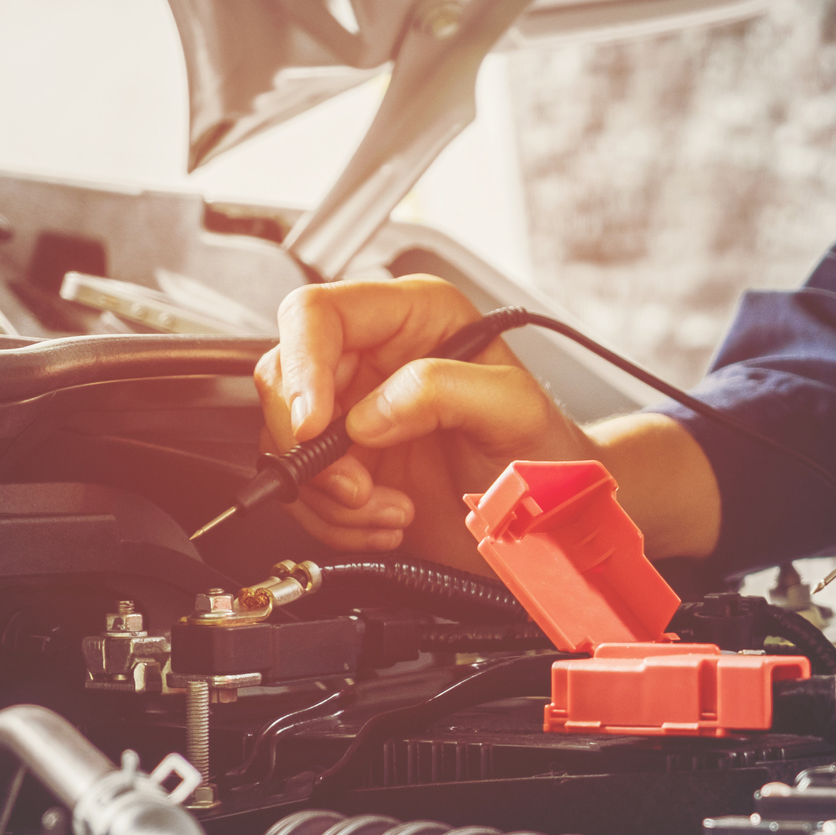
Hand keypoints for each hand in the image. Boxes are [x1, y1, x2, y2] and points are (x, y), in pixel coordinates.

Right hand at [255, 276, 603, 570]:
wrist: (551, 517)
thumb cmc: (545, 450)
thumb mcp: (513, 408)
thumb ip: (446, 390)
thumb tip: (370, 412)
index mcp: (413, 317)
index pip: (316, 313)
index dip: (302, 366)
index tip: (314, 425)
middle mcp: (374, 358)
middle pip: (284, 380)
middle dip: (313, 447)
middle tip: (359, 486)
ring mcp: (355, 413)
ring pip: (285, 443)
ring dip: (331, 495)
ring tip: (392, 510)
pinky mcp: (348, 465)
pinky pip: (303, 491)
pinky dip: (336, 520)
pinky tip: (388, 521)